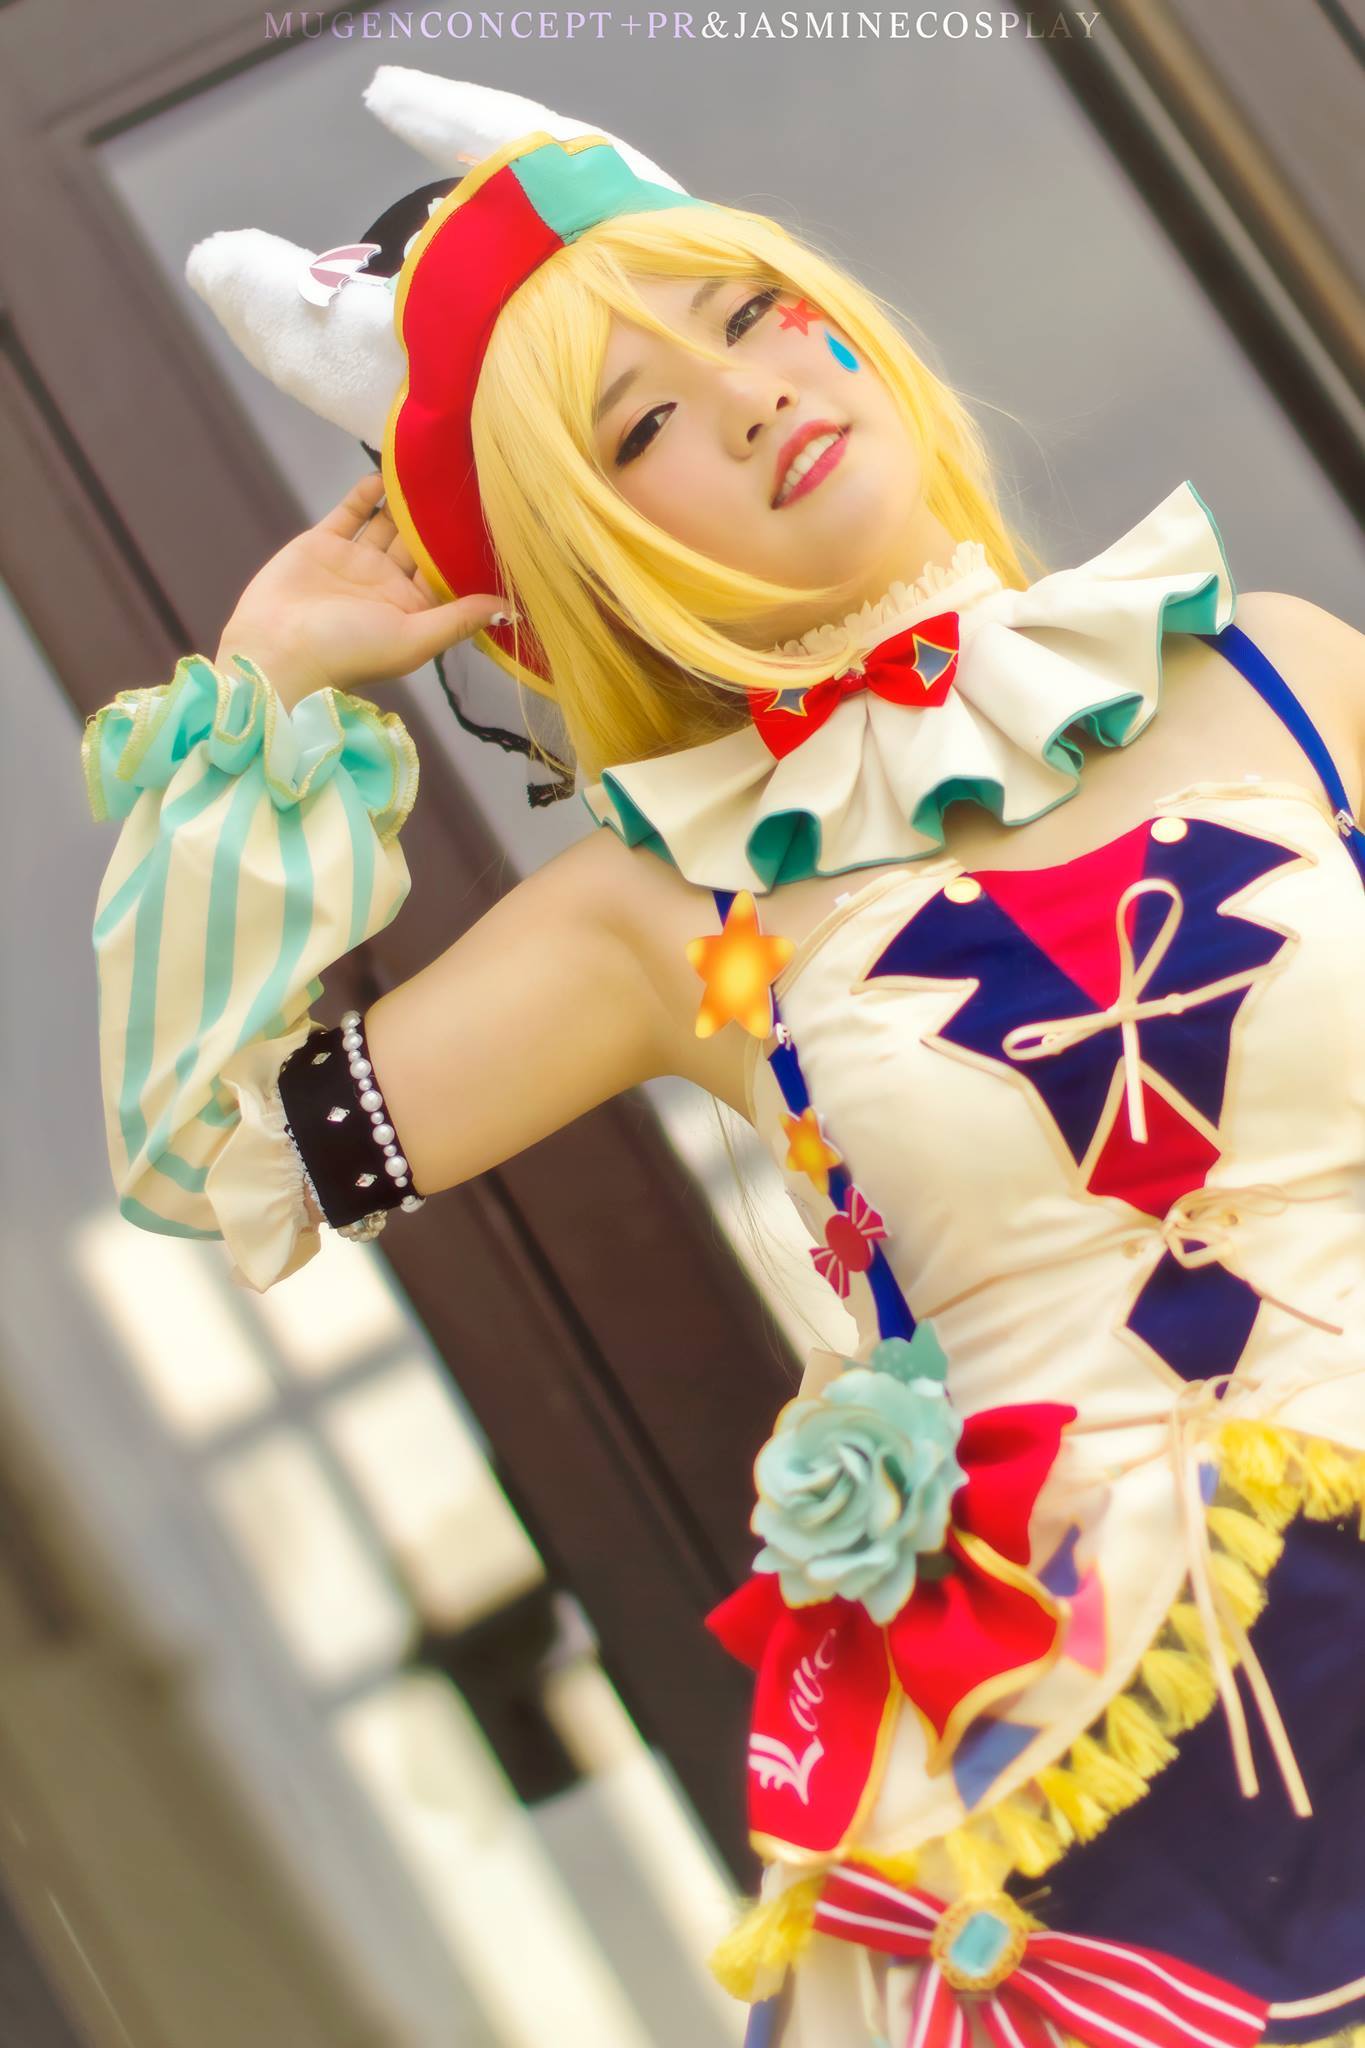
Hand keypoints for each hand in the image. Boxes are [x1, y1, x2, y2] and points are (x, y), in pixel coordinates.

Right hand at [214, 472, 510, 709]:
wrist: (276, 650)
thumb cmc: (349, 651)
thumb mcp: (414, 639)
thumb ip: (459, 619)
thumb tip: (509, 609)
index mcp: (412, 611)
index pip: (448, 574)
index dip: (468, 550)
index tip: (495, 518)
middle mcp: (387, 586)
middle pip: (421, 545)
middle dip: (441, 519)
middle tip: (468, 480)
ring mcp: (356, 563)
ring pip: (389, 524)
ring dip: (408, 500)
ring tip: (433, 468)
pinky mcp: (323, 543)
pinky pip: (352, 512)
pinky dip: (369, 492)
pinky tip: (390, 470)